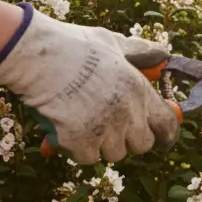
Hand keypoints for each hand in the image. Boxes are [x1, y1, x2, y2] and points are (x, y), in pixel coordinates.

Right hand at [0, 4, 181, 163]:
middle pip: (142, 145)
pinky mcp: (79, 142)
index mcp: (139, 90)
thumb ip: (139, 52)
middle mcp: (127, 113)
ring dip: (102, 144)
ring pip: (114, 154)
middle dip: (129, 139)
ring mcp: (104, 129)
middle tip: (112, 128)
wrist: (34, 56)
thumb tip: (162, 55)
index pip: (167, 125)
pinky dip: (78, 150)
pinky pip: (87, 158)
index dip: (165, 135)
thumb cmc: (72, 46)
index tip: (161, 141)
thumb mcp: (112, 42)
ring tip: (85, 124)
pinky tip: (67, 131)